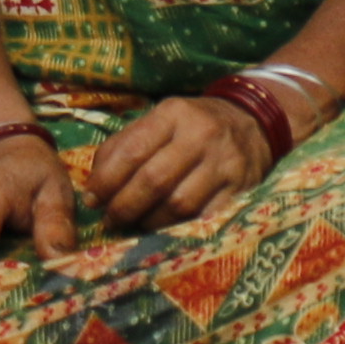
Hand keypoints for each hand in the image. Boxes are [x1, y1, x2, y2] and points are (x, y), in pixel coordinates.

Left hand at [85, 92, 275, 232]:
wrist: (252, 123)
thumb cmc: (192, 127)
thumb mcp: (159, 122)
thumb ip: (123, 148)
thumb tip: (93, 191)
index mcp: (174, 113)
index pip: (132, 151)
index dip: (106, 181)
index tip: (92, 200)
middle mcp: (202, 135)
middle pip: (154, 181)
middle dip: (124, 207)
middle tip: (111, 220)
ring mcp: (225, 163)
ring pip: (178, 205)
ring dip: (150, 221)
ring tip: (137, 224)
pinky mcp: (241, 188)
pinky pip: (204, 218)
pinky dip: (179, 229)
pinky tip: (166, 229)